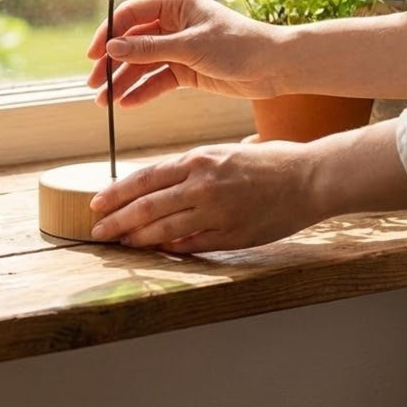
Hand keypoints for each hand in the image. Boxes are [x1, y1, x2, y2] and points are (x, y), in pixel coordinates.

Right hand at [86, 0, 286, 106]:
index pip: (131, 14)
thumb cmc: (238, 45)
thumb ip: (150, 49)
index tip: (93, 55)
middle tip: (94, 84)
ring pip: (143, 64)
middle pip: (133, 41)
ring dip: (124, 81)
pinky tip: (127, 104)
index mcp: (175, 4)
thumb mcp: (190, 46)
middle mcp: (173, 22)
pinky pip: (158, 80)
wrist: (274, 67)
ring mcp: (179, 47)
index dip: (109, 33)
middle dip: (113, 63)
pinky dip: (143, 91)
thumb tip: (113, 47)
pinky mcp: (187, 70)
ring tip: (104, 102)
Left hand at [89, 142, 321, 251]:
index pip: (144, 177)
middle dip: (117, 219)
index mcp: (198, 160)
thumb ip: (192, 169)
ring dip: (138, 238)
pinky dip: (171, 249)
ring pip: (164, 229)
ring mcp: (216, 213)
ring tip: (121, 243)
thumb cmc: (268, 162)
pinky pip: (192, 245)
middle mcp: (202, 185)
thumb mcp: (223, 154)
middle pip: (146, 205)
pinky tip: (156, 252)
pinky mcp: (231, 236)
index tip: (97, 203)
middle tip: (97, 230)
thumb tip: (159, 184)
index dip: (116, 192)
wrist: (308, 178)